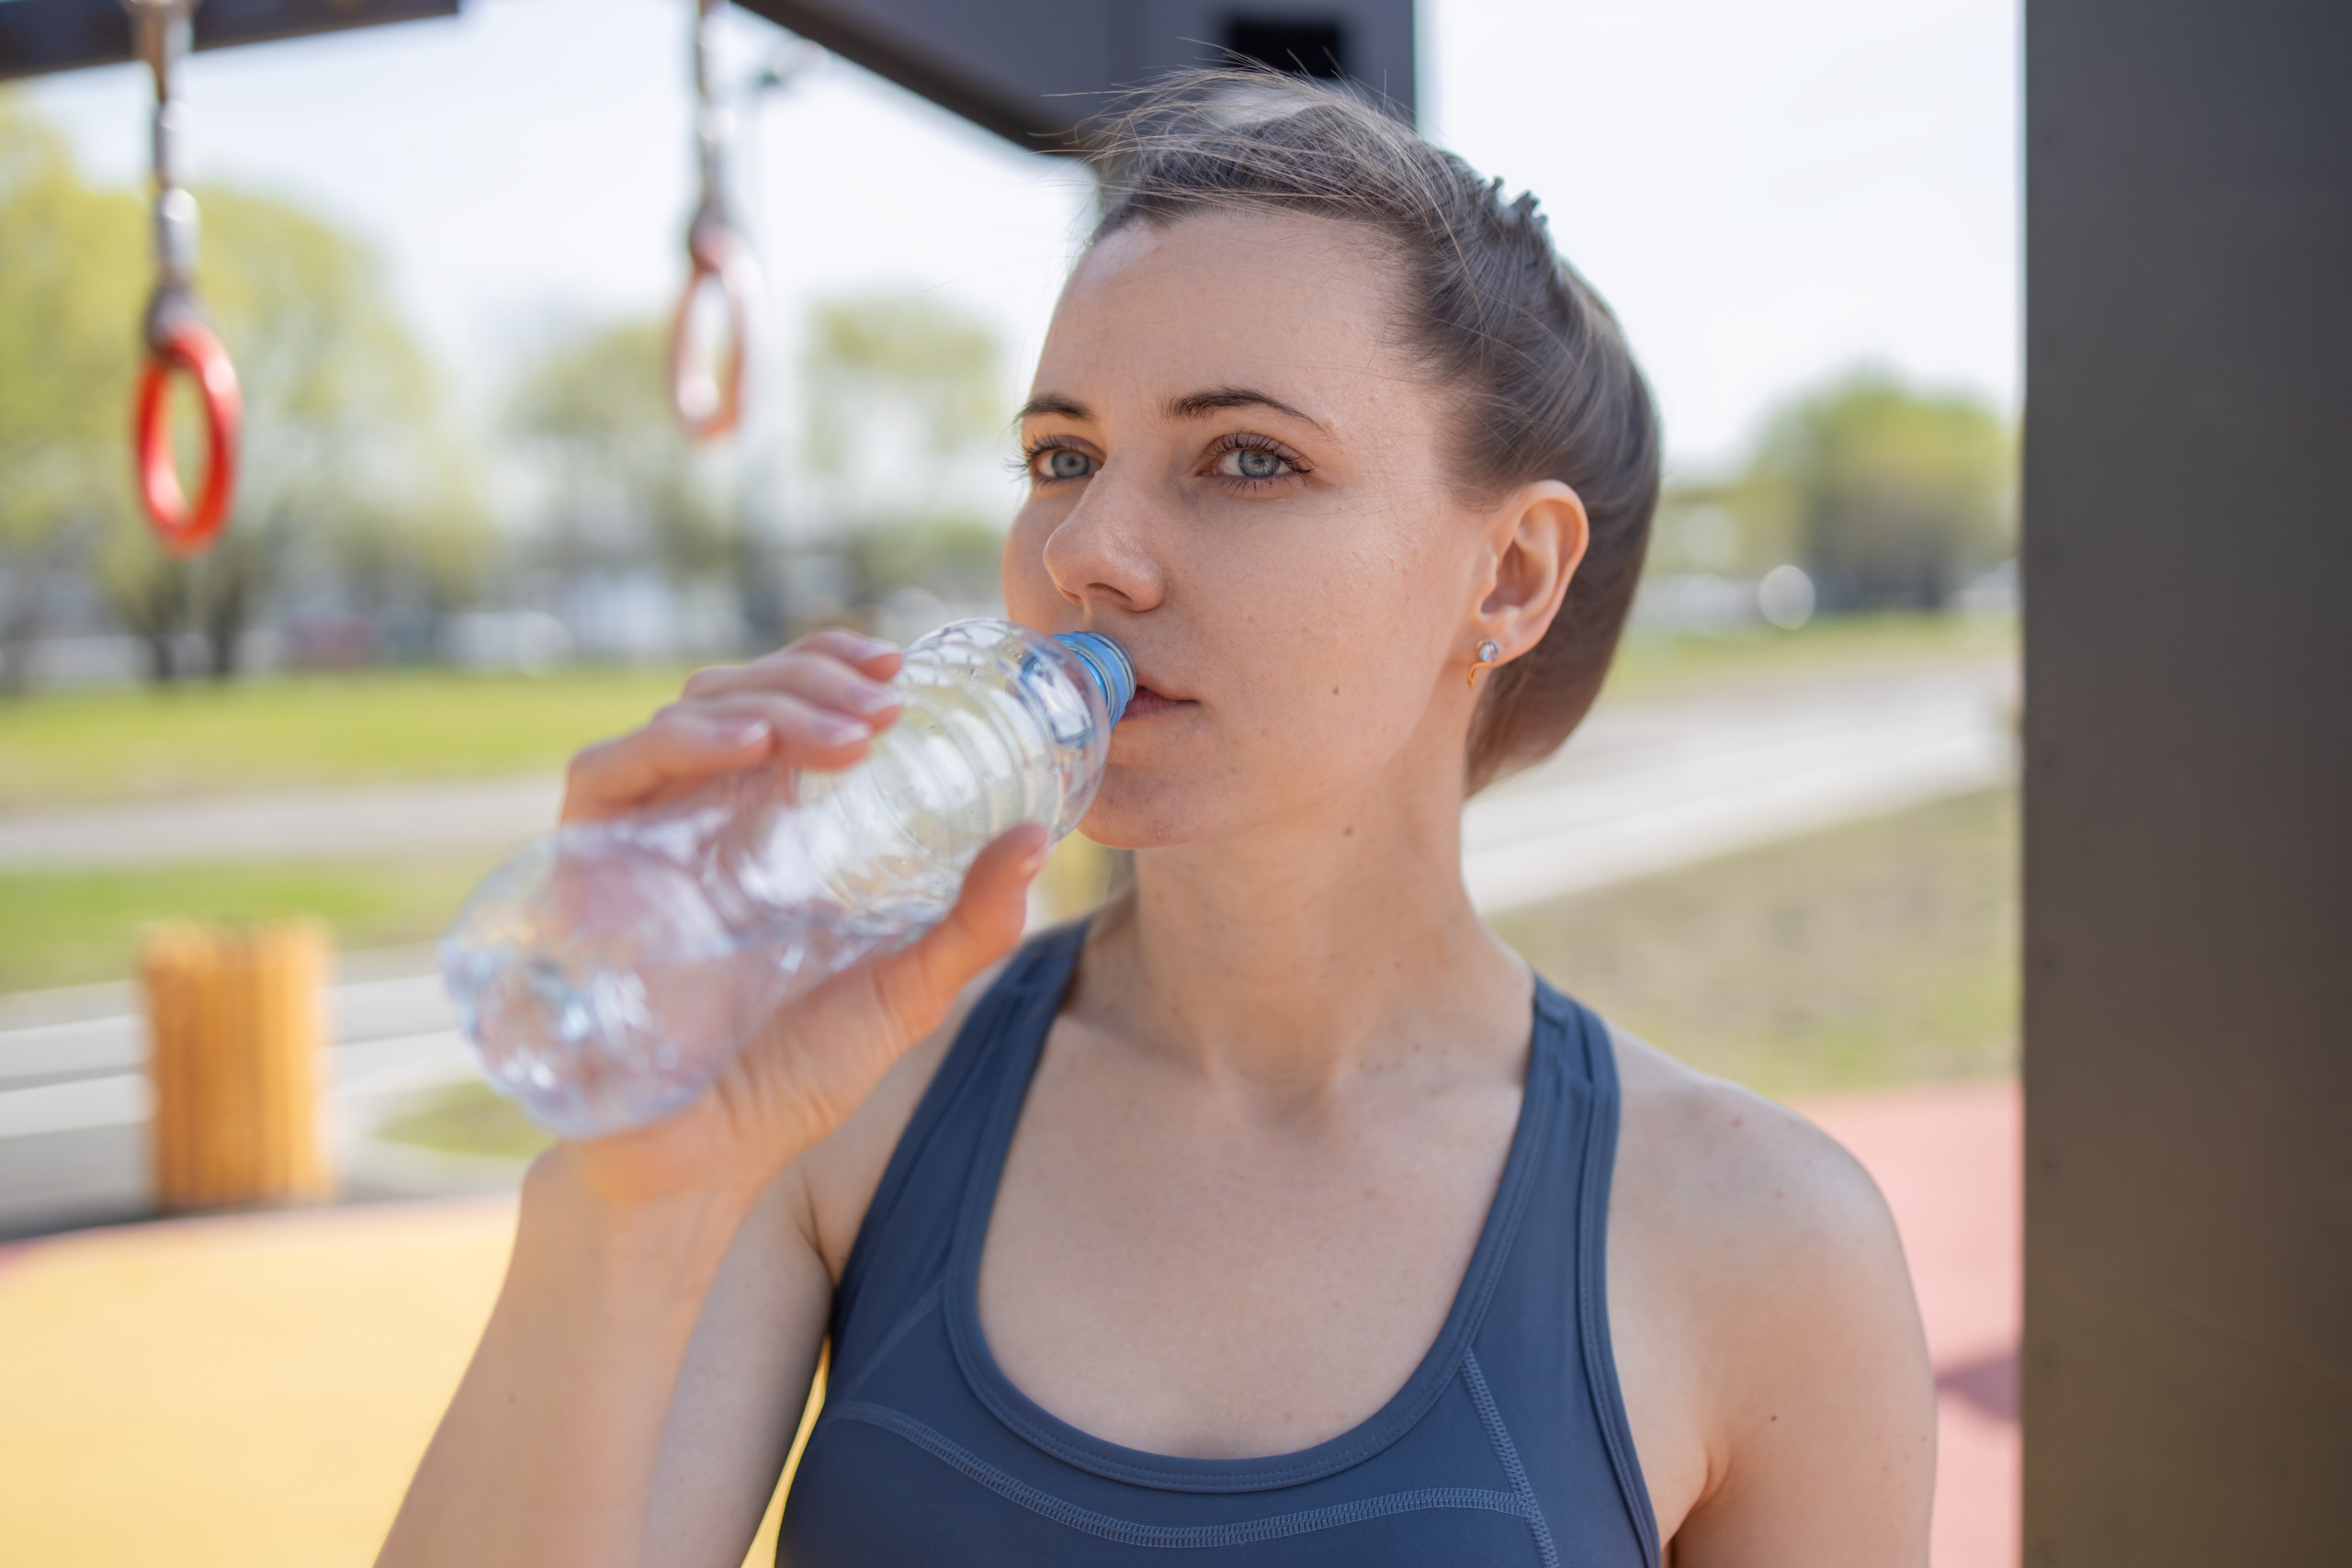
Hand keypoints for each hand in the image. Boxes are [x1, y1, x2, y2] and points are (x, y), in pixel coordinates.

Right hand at [545, 630, 1051, 1208]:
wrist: (703, 1162)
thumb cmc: (791, 1078)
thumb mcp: (902, 992)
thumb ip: (969, 924)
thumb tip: (1034, 840)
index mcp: (763, 828)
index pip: (782, 707)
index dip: (827, 667)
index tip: (894, 664)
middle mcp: (697, 818)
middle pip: (737, 696)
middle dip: (811, 681)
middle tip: (886, 704)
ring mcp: (639, 838)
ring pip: (683, 716)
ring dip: (767, 702)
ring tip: (847, 731)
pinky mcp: (585, 869)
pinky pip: (608, 772)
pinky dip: (677, 744)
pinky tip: (751, 749)